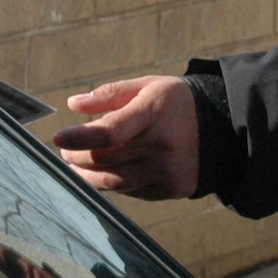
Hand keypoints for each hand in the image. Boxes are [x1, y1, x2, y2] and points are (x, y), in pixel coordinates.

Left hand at [51, 76, 198, 199]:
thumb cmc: (172, 103)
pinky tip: (107, 172)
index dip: (79, 138)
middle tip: (66, 151)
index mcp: (154, 112)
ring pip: (115, 182)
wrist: (219, 128)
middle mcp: (162, 145)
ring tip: (76, 166)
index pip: (109, 131)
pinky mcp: (172, 188)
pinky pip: (131, 191)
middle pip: (106, 159)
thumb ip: (108, 95)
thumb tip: (73, 104)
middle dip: (78, 157)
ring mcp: (168, 170)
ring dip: (88, 176)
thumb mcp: (145, 86)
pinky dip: (114, 183)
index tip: (58, 138)